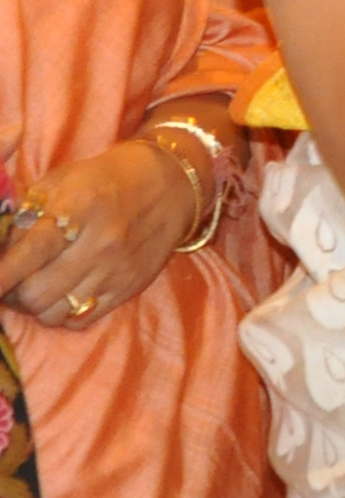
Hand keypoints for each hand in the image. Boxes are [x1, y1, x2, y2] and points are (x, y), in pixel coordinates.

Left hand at [0, 133, 201, 326]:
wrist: (173, 184)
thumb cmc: (107, 178)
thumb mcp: (62, 180)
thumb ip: (28, 214)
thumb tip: (4, 251)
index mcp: (79, 208)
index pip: (28, 253)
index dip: (0, 276)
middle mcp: (100, 244)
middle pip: (35, 294)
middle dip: (11, 293)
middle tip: (11, 282)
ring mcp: (116, 270)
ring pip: (54, 313)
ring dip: (35, 305)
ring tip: (36, 287)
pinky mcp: (129, 288)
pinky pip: (80, 319)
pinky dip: (62, 313)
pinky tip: (62, 293)